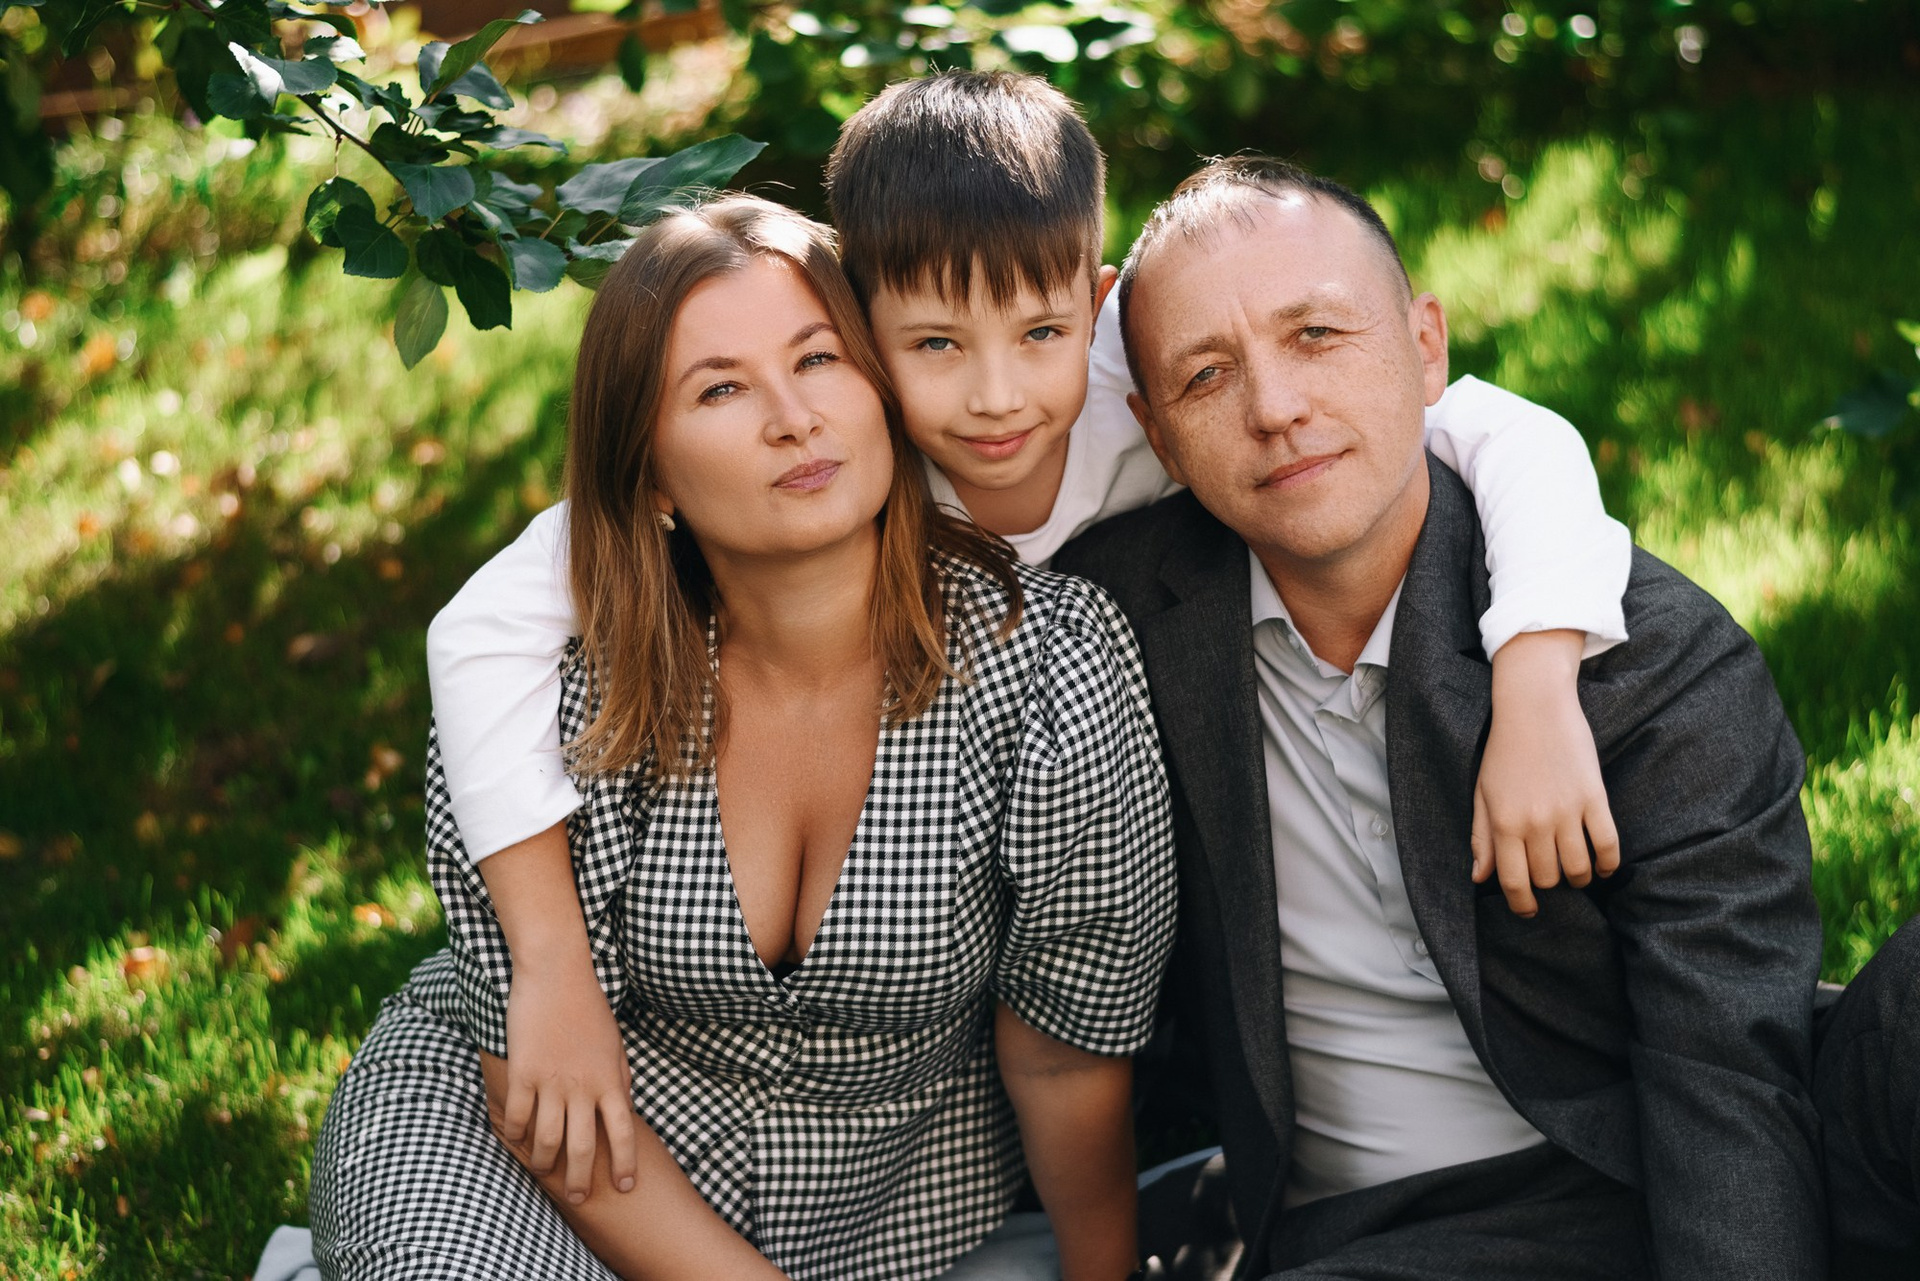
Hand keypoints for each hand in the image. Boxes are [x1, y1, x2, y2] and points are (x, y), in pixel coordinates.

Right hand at [496, 958, 637, 1204]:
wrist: (557, 973)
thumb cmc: (589, 1006)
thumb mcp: (616, 1043)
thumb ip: (621, 1077)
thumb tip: (626, 1107)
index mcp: (610, 1079)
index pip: (624, 1132)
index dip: (626, 1163)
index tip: (626, 1186)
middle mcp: (582, 1086)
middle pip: (584, 1147)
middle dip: (582, 1179)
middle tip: (579, 1197)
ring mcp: (551, 1081)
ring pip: (547, 1138)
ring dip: (545, 1162)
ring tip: (544, 1170)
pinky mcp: (522, 1072)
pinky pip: (516, 1116)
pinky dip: (515, 1134)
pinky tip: (515, 1139)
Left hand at [1472, 629, 1621, 916]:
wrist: (1534, 707)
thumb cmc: (1504, 750)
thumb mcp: (1483, 793)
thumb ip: (1482, 837)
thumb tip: (1480, 877)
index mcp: (1504, 822)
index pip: (1513, 881)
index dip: (1521, 903)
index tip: (1528, 909)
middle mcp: (1535, 822)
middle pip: (1548, 877)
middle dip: (1548, 884)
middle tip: (1548, 874)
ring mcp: (1568, 811)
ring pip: (1579, 868)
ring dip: (1578, 877)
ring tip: (1574, 872)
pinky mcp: (1595, 798)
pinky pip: (1609, 845)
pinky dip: (1608, 863)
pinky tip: (1603, 867)